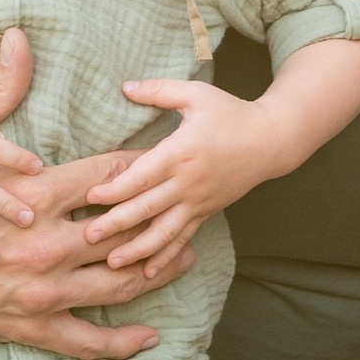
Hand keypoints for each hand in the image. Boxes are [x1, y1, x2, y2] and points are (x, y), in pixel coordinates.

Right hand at [0, 147, 187, 356]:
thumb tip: (13, 40)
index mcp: (31, 196)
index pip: (105, 175)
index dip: (139, 164)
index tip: (163, 158)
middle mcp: (43, 245)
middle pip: (124, 232)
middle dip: (161, 220)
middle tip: (190, 209)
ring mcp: (38, 291)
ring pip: (116, 285)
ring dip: (155, 271)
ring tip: (182, 259)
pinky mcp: (26, 325)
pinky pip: (85, 340)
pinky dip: (120, 342)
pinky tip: (148, 336)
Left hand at [81, 81, 288, 275]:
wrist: (271, 140)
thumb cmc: (230, 113)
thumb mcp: (196, 93)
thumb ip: (159, 90)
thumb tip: (125, 86)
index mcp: (181, 152)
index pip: (142, 176)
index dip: (115, 188)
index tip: (91, 197)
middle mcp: (188, 182)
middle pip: (147, 208)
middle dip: (117, 224)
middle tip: (88, 237)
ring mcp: (199, 201)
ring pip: (165, 232)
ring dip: (138, 249)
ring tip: (113, 264)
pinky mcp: (206, 212)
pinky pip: (183, 238)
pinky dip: (166, 257)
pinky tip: (148, 273)